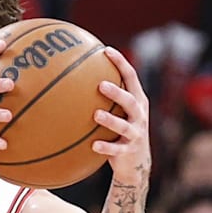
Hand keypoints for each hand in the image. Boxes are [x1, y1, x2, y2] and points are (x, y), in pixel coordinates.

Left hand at [91, 47, 150, 185]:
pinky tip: (93, 145)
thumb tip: (72, 77)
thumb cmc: (119, 131)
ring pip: (124, 126)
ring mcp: (135, 133)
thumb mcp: (117, 112)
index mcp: (137, 101)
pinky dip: (106, 148)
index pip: (131, 78)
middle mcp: (139, 115)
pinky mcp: (129, 151)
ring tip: (96, 115)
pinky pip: (116, 149)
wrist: (136, 162)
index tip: (106, 51)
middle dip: (117, 92)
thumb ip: (103, 96)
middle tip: (100, 85)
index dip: (120, 64)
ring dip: (110, 120)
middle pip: (130, 100)